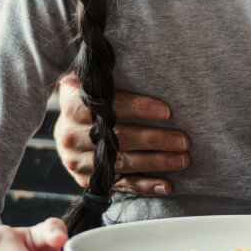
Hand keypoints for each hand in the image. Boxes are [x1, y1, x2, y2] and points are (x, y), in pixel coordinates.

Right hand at [54, 75, 188, 195]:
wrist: (67, 131)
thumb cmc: (91, 102)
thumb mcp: (92, 84)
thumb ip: (111, 79)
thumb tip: (152, 63)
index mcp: (72, 103)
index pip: (109, 106)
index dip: (139, 108)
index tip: (167, 111)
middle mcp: (71, 134)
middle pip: (118, 138)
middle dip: (155, 139)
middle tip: (183, 140)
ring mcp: (78, 160)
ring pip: (122, 163)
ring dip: (157, 162)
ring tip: (183, 159)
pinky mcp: (87, 180)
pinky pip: (120, 184)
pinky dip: (145, 186)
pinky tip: (166, 184)